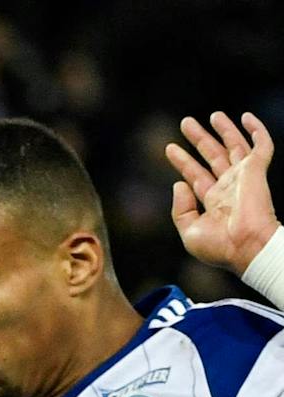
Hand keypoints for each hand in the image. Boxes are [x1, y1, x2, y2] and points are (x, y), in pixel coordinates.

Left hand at [168, 111, 278, 272]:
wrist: (246, 246)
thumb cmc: (220, 247)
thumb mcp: (190, 232)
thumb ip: (180, 209)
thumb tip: (178, 183)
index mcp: (213, 202)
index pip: (195, 175)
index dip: (182, 161)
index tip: (169, 148)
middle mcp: (228, 187)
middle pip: (212, 156)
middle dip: (199, 139)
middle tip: (185, 122)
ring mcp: (243, 177)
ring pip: (233, 146)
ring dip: (224, 129)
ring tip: (212, 115)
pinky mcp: (257, 170)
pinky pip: (261, 145)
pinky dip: (256, 130)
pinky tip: (246, 117)